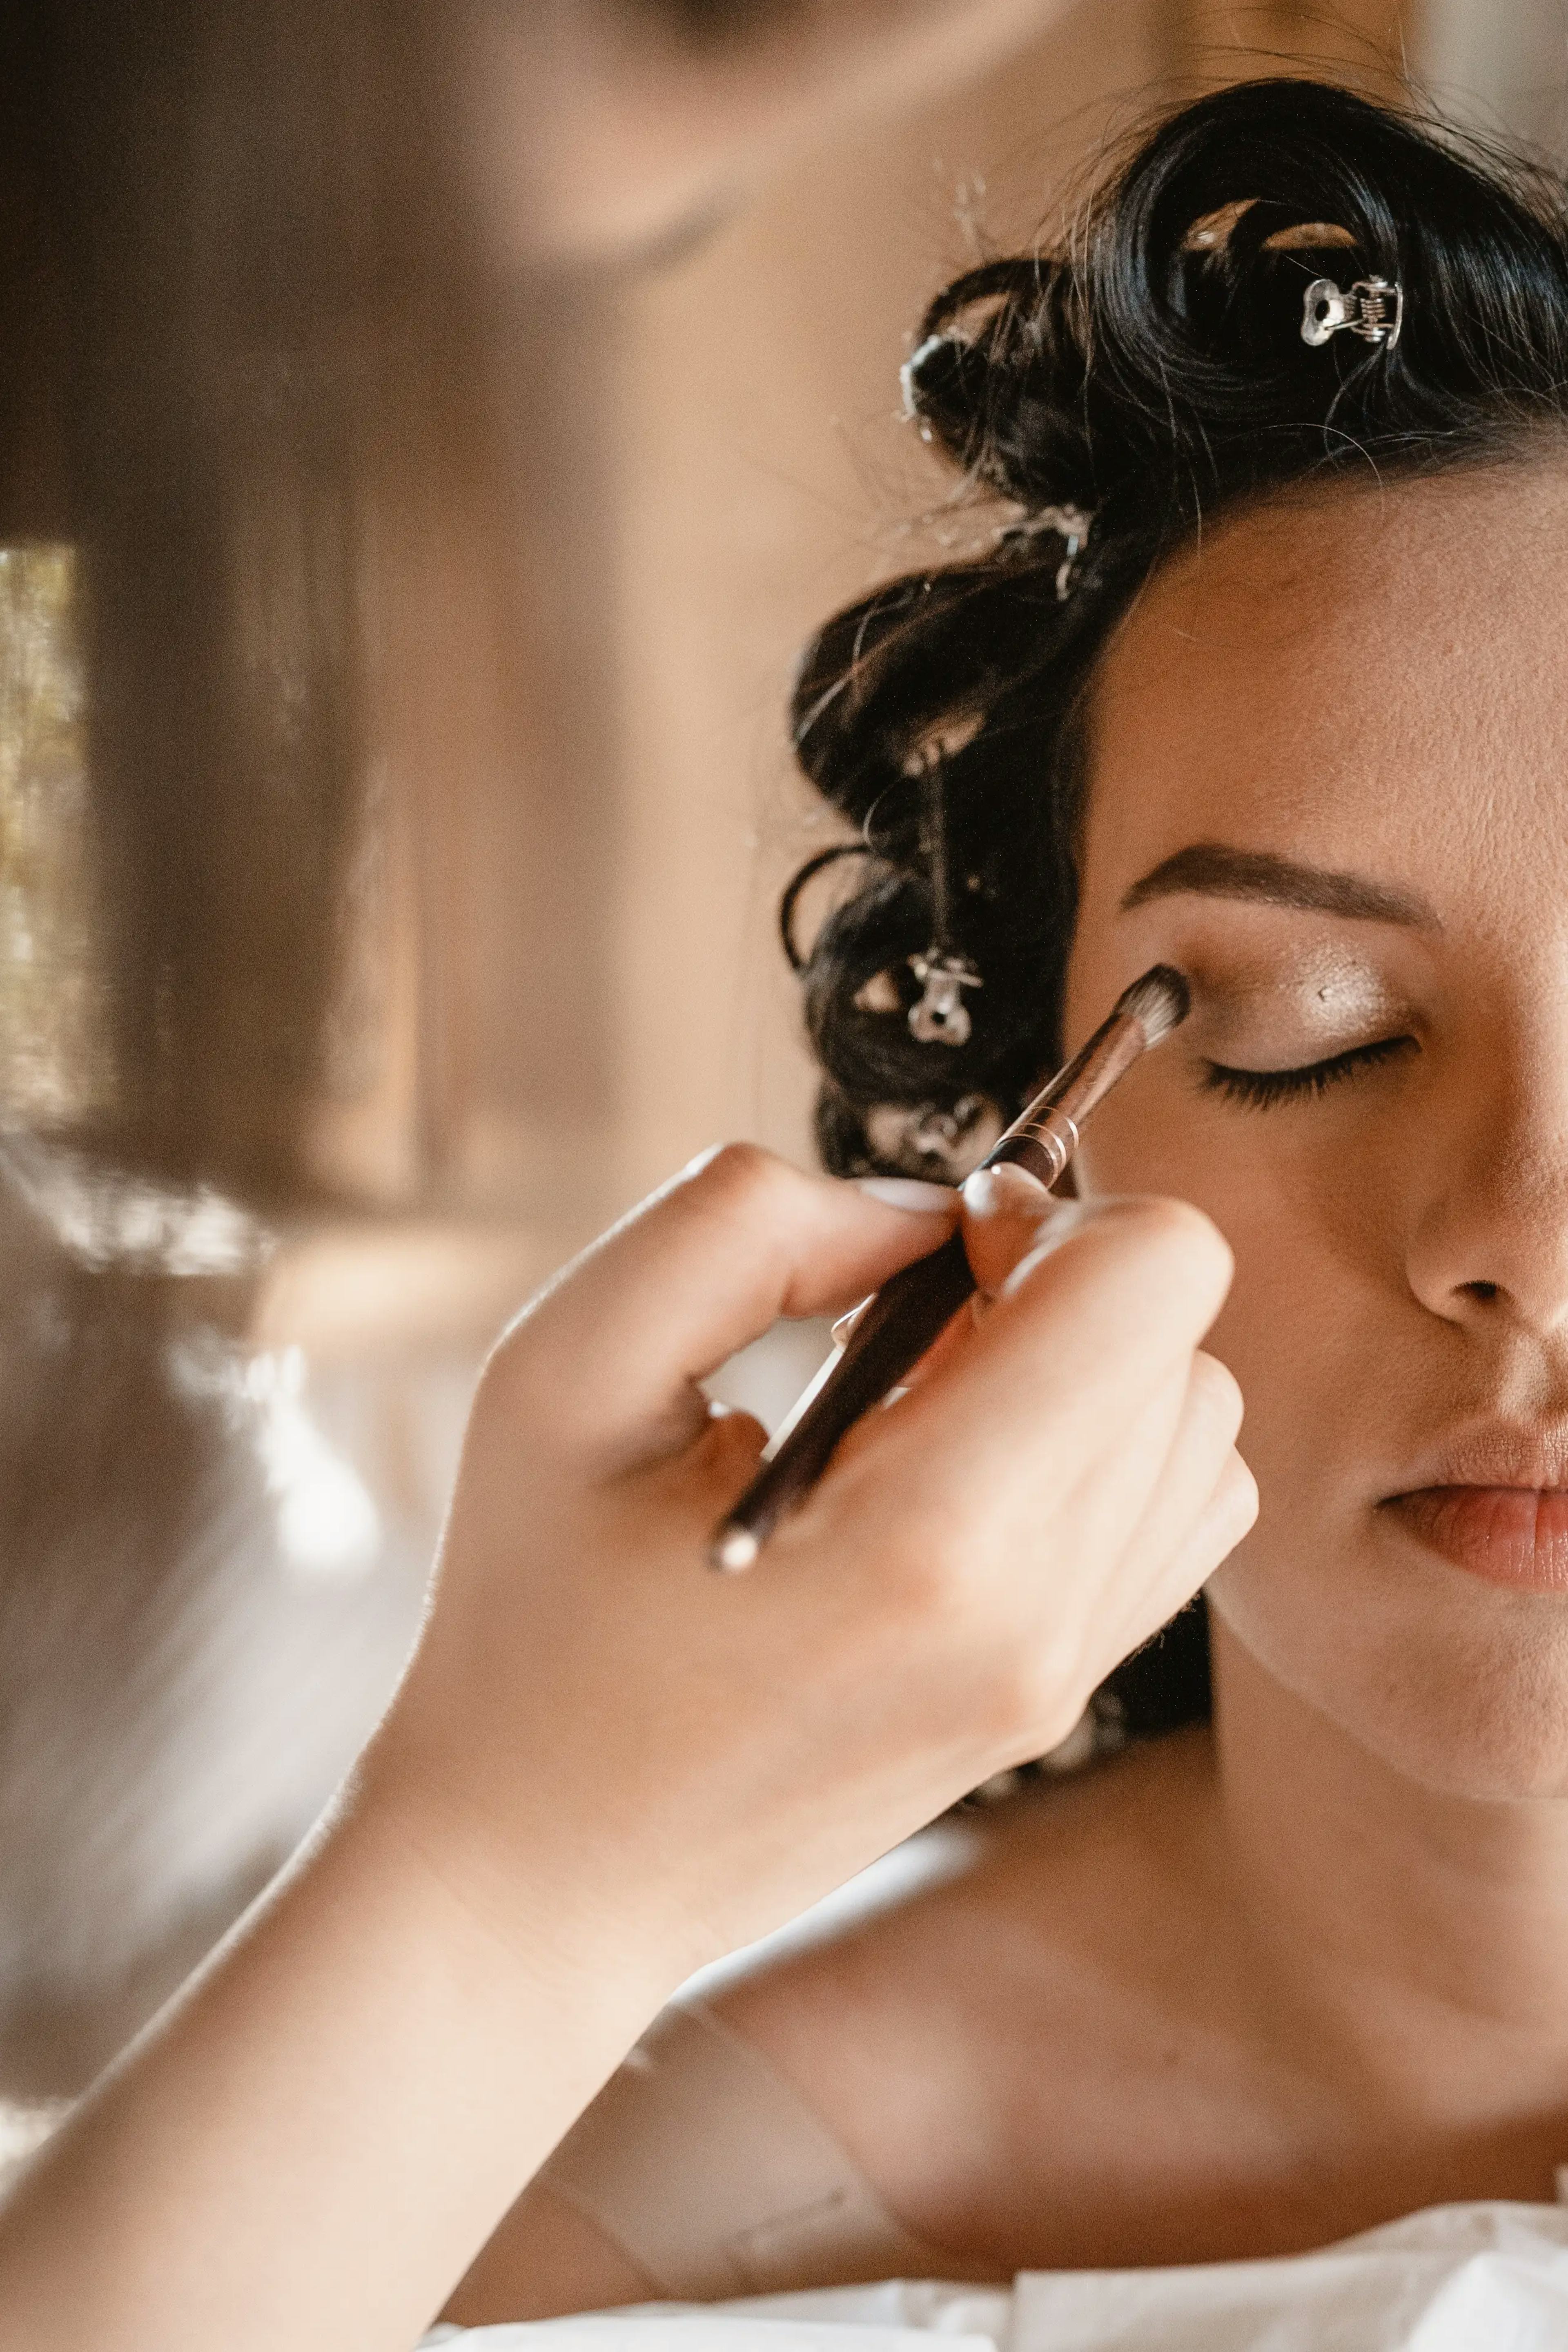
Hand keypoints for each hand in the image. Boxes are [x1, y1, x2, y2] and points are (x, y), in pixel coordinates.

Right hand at [369, 1144, 1254, 1985]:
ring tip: (924, 1407)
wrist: (542, 1874)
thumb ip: (744, 1225)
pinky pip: (1175, 1519)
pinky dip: (1099, 1455)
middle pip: (1185, 1348)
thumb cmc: (531, 1623)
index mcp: (929, 1539)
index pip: (1156, 1282)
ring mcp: (1061, 1680)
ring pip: (1200, 1430)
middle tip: (906, 1328)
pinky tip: (955, 1474)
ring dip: (1085, 1372)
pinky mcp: (1056, 1705)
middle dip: (1058, 1288)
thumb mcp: (568, 1366)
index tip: (937, 1247)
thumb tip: (922, 1210)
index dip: (1050, 1214)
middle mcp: (1037, 1623)